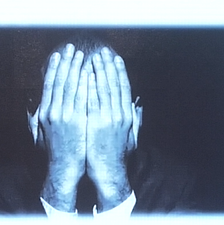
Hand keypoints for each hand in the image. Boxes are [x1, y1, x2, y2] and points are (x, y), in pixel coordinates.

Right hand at [31, 44, 88, 211]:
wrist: (64, 168)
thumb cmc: (56, 150)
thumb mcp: (40, 132)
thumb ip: (36, 116)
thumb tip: (32, 102)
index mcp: (44, 112)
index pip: (49, 84)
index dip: (54, 68)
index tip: (58, 54)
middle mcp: (53, 112)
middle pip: (60, 82)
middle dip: (66, 63)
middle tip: (72, 48)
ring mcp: (65, 117)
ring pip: (71, 87)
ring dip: (76, 69)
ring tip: (82, 55)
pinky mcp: (78, 123)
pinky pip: (82, 99)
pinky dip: (85, 85)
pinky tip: (89, 73)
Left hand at [86, 48, 133, 210]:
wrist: (108, 172)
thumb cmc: (116, 156)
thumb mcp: (131, 136)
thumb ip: (135, 119)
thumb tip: (137, 105)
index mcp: (127, 116)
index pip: (124, 88)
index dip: (120, 71)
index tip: (115, 58)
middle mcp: (119, 114)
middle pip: (114, 84)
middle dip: (108, 66)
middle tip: (102, 51)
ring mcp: (108, 119)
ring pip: (103, 89)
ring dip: (98, 71)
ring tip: (93, 57)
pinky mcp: (96, 124)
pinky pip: (92, 100)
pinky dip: (90, 86)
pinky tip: (86, 74)